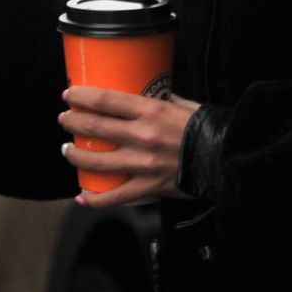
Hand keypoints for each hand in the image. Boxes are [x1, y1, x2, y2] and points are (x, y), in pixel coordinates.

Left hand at [59, 86, 201, 207]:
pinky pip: (115, 197)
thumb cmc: (208, 129)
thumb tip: (147, 92)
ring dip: (75, 155)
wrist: (226, 159)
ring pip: (96, 162)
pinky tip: (82, 196)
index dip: (82, 96)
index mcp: (151, 111)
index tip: (69, 94)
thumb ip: (161, 100)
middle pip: (94, 127)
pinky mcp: (148, 187)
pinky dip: (94, 199)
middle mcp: (142, 137)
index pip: (106, 100)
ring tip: (68, 150)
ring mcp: (143, 164)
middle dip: (72, 122)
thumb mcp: (183, 104)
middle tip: (65, 119)